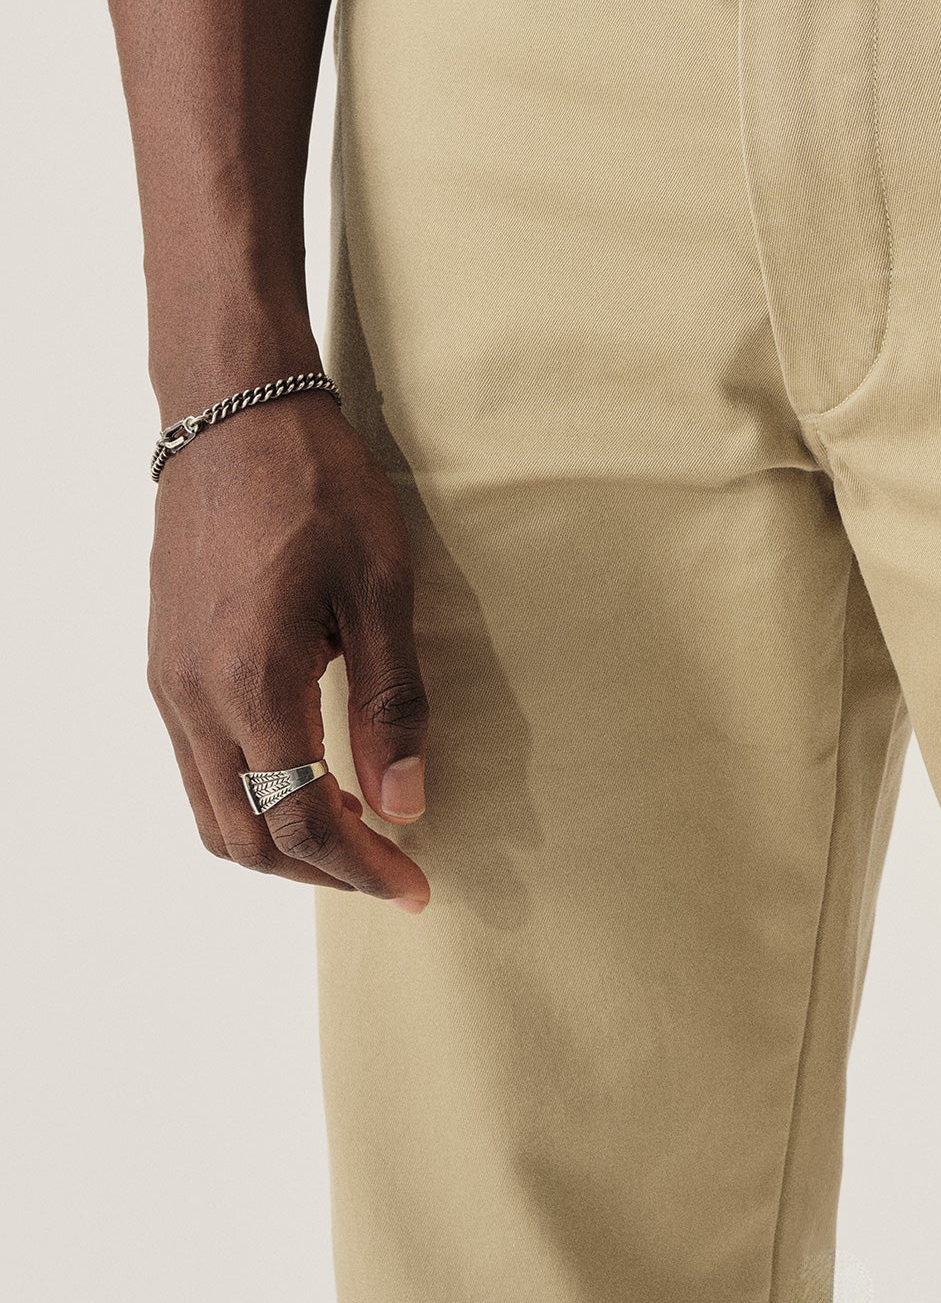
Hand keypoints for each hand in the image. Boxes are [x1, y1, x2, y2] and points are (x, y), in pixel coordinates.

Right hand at [148, 392, 429, 908]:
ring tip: (356, 835)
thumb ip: (392, 705)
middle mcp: (193, 697)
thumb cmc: (318, 487)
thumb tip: (405, 802)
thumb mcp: (381, 591)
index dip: (361, 868)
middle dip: (320, 871)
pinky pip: (196, 766)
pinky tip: (307, 777)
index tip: (414, 887)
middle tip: (391, 872)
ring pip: (211, 810)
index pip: (300, 820)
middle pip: (244, 837)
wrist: (234, 415)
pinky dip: (250, 798)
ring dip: (280, 840)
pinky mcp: (163, 663)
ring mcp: (168, 682)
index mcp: (251, 684)